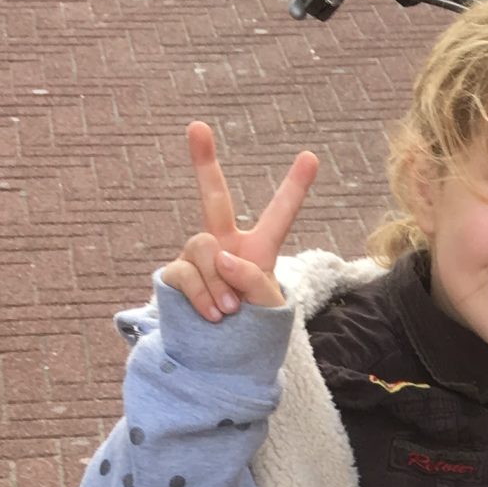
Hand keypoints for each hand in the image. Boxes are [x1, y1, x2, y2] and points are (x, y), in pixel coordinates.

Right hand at [158, 121, 319, 321]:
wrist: (221, 361)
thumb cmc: (252, 333)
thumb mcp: (268, 308)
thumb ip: (252, 279)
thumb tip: (221, 257)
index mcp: (258, 249)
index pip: (279, 214)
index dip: (295, 187)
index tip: (311, 156)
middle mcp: (224, 245)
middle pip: (213, 197)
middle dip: (202, 161)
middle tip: (196, 125)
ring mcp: (198, 259)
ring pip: (204, 248)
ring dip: (219, 282)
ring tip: (230, 312)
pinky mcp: (176, 275)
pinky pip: (187, 274)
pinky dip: (203, 296)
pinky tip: (213, 316)